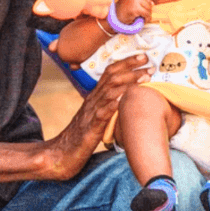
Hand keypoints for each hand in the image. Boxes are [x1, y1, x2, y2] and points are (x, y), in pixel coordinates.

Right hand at [50, 53, 151, 177]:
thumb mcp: (96, 116)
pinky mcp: (90, 129)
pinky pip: (101, 114)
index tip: (143, 56)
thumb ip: (108, 105)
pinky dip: (112, 105)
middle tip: (148, 61)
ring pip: (109, 92)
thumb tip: (127, 98)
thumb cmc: (81, 136)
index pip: (110, 73)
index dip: (126, 62)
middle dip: (130, 67)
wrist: (61, 154)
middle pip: (111, 77)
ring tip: (144, 77)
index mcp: (95, 97)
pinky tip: (122, 100)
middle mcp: (93, 100)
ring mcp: (91, 113)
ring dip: (127, 83)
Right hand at [114, 0, 151, 25]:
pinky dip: (147, 18)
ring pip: (148, 7)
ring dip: (148, 14)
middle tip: (146, 14)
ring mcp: (133, 0)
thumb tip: (153, 3)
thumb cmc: (124, 11)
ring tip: (145, 18)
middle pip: (148, 0)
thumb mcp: (131, 1)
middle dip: (149, 8)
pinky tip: (144, 20)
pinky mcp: (135, 8)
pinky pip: (146, 13)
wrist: (115, 18)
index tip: (146, 4)